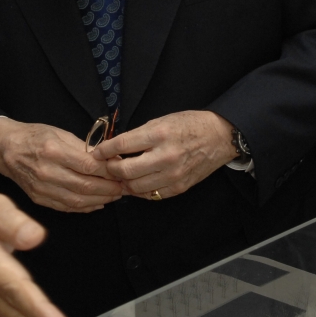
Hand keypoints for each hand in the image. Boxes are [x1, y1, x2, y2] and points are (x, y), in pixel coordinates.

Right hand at [0, 119, 124, 212]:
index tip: (122, 171)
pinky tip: (97, 203)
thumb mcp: (60, 133)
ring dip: (101, 200)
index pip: (88, 166)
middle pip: (85, 186)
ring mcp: (42, 188)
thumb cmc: (35, 137)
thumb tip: (108, 158)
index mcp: (53, 151)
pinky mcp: (39, 199)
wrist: (7, 148)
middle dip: (109, 188)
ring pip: (78, 200)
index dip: (108, 171)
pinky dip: (85, 207)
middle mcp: (47, 172)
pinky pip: (66, 207)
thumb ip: (84, 148)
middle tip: (124, 187)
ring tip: (115, 195)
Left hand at [92, 110, 237, 199]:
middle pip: (126, 170)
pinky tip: (136, 183)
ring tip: (120, 175)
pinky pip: (151, 195)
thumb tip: (115, 148)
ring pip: (135, 186)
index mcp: (159, 134)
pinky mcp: (179, 187)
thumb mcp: (162, 121)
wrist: (219, 136)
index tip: (97, 152)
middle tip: (107, 166)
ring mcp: (173, 174)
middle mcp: (166, 156)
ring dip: (123, 182)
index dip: (105, 150)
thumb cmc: (189, 124)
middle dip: (111, 169)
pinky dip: (139, 191)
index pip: (123, 145)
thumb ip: (139, 135)